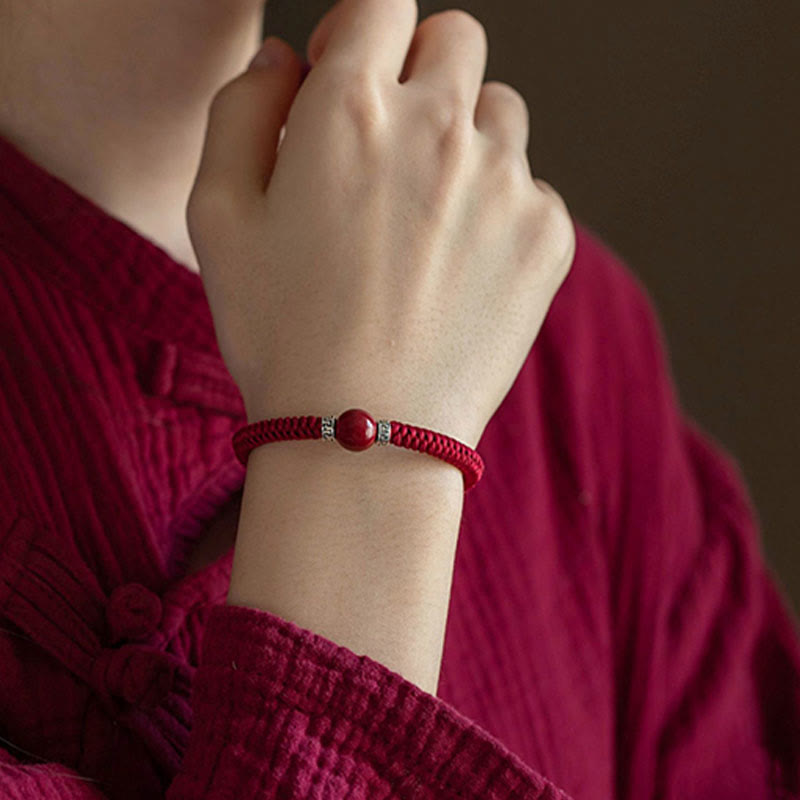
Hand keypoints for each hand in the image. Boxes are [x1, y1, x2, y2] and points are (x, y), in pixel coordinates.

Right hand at [186, 0, 575, 449]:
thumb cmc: (280, 331)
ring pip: (499, 113)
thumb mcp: (216, 216)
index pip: (383, 5)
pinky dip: (498, 211)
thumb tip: (290, 58)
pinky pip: (531, 189)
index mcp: (351, 107)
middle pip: (455, 40)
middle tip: (392, 144)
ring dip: (465, 140)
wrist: (365, 433)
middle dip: (422, 73)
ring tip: (426, 219)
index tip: (352, 78)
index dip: (364, 35)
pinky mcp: (547, 236)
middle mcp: (439, 127)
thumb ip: (242, 109)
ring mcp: (504, 181)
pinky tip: (459, 271)